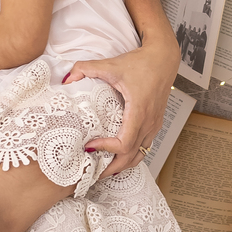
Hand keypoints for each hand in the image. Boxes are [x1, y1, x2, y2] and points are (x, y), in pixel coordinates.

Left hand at [65, 40, 176, 175]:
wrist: (164, 58)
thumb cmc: (142, 62)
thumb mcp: (111, 64)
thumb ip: (86, 68)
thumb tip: (66, 78)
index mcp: (139, 111)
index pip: (123, 143)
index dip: (105, 149)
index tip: (89, 146)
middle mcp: (149, 122)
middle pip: (131, 157)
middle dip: (112, 168)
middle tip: (93, 173)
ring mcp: (154, 125)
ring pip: (140, 155)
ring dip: (122, 164)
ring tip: (104, 168)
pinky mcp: (155, 123)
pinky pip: (144, 147)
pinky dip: (130, 155)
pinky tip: (118, 154)